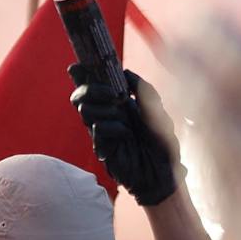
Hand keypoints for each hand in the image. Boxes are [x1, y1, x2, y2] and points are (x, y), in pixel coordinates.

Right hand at [69, 66, 178, 205]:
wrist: (164, 172)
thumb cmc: (162, 142)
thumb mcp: (157, 110)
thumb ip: (143, 89)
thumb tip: (125, 73)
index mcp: (117, 103)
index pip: (93, 85)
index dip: (81, 75)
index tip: (76, 66)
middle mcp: (106, 115)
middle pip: (79, 96)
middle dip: (91, 89)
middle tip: (113, 95)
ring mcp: (102, 131)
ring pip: (84, 111)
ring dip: (107, 110)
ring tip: (125, 120)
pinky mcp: (101, 147)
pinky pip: (98, 129)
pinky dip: (114, 127)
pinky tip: (126, 135)